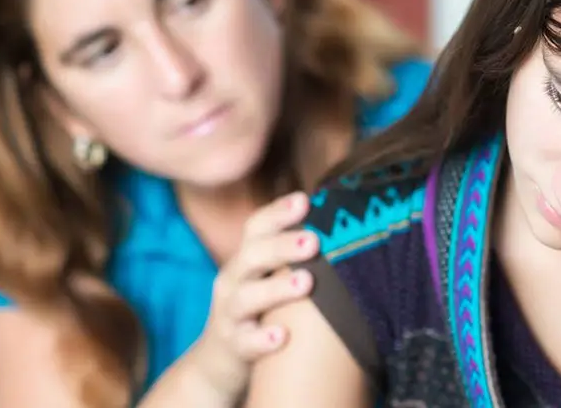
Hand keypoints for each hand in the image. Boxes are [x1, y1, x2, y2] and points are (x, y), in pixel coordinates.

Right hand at [190, 192, 317, 400]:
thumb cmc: (259, 309)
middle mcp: (233, 280)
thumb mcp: (267, 277)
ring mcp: (230, 314)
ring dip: (277, 289)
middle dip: (282, 246)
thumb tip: (342, 225)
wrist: (218, 361)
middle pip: (252, 256)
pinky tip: (282, 336)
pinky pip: (245, 342)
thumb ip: (293, 255)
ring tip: (306, 282)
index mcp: (246, 258)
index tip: (305, 200)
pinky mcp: (232, 347)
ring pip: (247, 297)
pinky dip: (262, 339)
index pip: (256, 228)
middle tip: (314, 240)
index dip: (278, 212)